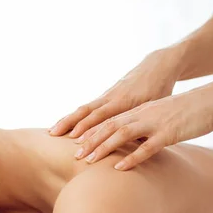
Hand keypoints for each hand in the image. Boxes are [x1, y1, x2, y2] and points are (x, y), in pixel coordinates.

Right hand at [49, 49, 181, 138]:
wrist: (158, 66)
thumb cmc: (161, 89)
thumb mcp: (157, 107)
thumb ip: (146, 124)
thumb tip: (138, 146)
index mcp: (124, 102)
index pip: (102, 117)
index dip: (88, 130)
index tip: (76, 142)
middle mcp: (111, 98)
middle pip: (87, 113)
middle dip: (71, 126)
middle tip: (56, 138)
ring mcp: (106, 96)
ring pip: (82, 109)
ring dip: (67, 121)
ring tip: (51, 132)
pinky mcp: (105, 96)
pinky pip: (86, 107)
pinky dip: (74, 117)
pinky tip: (64, 125)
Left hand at [72, 81, 212, 169]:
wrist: (210, 100)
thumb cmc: (184, 111)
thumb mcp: (157, 117)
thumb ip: (141, 128)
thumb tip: (128, 142)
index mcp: (137, 111)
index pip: (108, 121)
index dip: (90, 131)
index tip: (73, 143)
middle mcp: (141, 115)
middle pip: (109, 126)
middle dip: (90, 141)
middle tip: (74, 156)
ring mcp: (154, 123)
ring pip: (122, 134)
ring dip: (104, 147)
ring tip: (89, 161)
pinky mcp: (169, 133)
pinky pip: (148, 146)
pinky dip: (132, 157)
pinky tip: (119, 168)